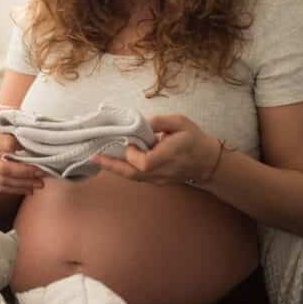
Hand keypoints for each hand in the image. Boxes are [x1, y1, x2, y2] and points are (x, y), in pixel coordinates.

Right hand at [0, 105, 44, 195]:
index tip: (33, 147)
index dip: (21, 147)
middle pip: (5, 169)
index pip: (6, 144)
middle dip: (26, 172)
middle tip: (42, 172)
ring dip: (23, 184)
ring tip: (40, 184)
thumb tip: (30, 118)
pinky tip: (28, 189)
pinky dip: (14, 190)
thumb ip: (7, 112)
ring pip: (3, 181)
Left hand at [90, 114, 220, 185]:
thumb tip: (138, 123)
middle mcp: (162, 171)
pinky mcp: (157, 181)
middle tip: (94, 157)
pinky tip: (114, 162)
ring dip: (115, 169)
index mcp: (169, 155)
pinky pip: (137, 177)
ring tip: (99, 159)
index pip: (144, 162)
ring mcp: (159, 179)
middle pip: (132, 174)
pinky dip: (124, 170)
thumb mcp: (180, 122)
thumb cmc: (195, 139)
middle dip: (111, 165)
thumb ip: (158, 122)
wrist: (208, 162)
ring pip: (132, 177)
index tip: (131, 142)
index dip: (133, 154)